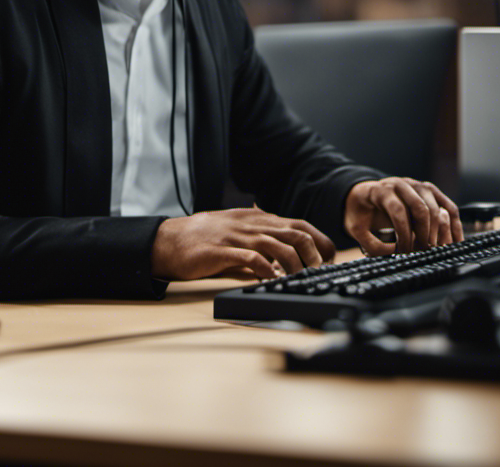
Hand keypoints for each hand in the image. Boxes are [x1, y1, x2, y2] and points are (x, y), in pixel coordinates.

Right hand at [150, 208, 335, 280]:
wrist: (170, 240)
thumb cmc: (204, 240)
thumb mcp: (238, 235)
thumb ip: (261, 243)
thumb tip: (286, 263)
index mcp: (257, 219)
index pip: (298, 224)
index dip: (319, 241)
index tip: (328, 259)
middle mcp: (251, 224)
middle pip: (294, 233)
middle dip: (313, 254)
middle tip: (318, 273)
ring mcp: (237, 236)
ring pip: (277, 244)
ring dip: (294, 264)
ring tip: (301, 280)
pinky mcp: (222, 250)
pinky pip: (251, 258)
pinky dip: (267, 269)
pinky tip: (272, 280)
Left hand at [345, 177, 462, 254]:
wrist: (365, 195)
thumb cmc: (361, 212)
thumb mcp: (356, 228)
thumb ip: (371, 244)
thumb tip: (396, 254)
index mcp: (381, 190)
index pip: (398, 209)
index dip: (403, 233)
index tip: (404, 252)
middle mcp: (402, 184)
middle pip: (421, 208)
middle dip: (424, 234)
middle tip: (422, 253)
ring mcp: (418, 185)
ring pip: (437, 208)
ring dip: (439, 233)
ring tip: (435, 251)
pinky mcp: (431, 191)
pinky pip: (449, 207)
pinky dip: (454, 225)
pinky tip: (455, 242)